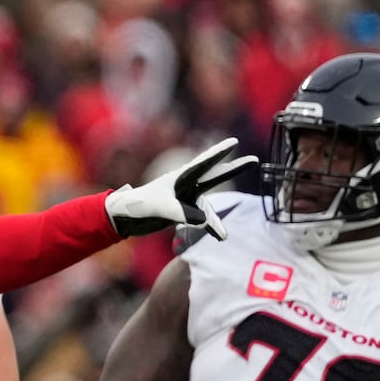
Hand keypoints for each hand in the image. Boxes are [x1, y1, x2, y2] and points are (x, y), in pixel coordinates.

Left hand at [104, 137, 256, 239]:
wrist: (126, 216)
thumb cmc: (140, 204)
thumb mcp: (160, 207)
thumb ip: (182, 212)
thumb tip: (203, 221)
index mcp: (180, 177)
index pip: (204, 163)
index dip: (219, 152)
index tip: (234, 141)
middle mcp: (186, 186)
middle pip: (214, 176)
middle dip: (233, 169)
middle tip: (253, 160)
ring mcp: (186, 198)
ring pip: (209, 205)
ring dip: (215, 219)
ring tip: (221, 236)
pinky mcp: (183, 212)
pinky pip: (201, 219)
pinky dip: (208, 228)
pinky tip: (218, 238)